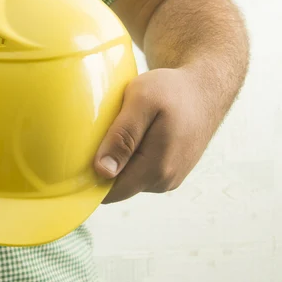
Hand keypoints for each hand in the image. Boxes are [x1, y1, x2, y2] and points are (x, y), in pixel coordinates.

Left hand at [93, 67, 218, 203]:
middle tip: (98, 135)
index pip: (109, 192)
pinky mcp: (171, 171)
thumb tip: (102, 171)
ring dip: (119, 161)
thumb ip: (122, 136)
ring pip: (129, 179)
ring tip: (120, 132)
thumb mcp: (141, 101)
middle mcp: (165, 181)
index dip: (88, 179)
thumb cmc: (171, 90)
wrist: (205, 88)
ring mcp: (170, 179)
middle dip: (103, 168)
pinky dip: (132, 157)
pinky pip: (141, 171)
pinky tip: (135, 135)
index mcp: (157, 168)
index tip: (75, 158)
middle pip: (118, 187)